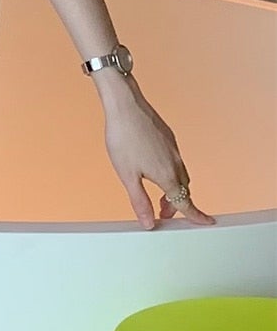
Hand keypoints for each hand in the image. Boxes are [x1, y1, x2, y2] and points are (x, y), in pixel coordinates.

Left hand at [101, 78, 214, 228]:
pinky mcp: (169, 140)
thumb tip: (148, 223)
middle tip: (162, 215)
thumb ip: (139, 201)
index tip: (206, 223)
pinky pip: (176, 163)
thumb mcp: (127, 176)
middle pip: (183, 191)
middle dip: (176, 205)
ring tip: (157, 197)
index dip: (195, 215)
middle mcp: (175, 163)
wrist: (125, 107)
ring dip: (173, 190)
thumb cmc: (123, 139)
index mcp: (166, 175)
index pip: (184, 202)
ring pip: (180, 176)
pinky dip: (170, 175)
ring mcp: (173, 150)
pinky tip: (155, 172)